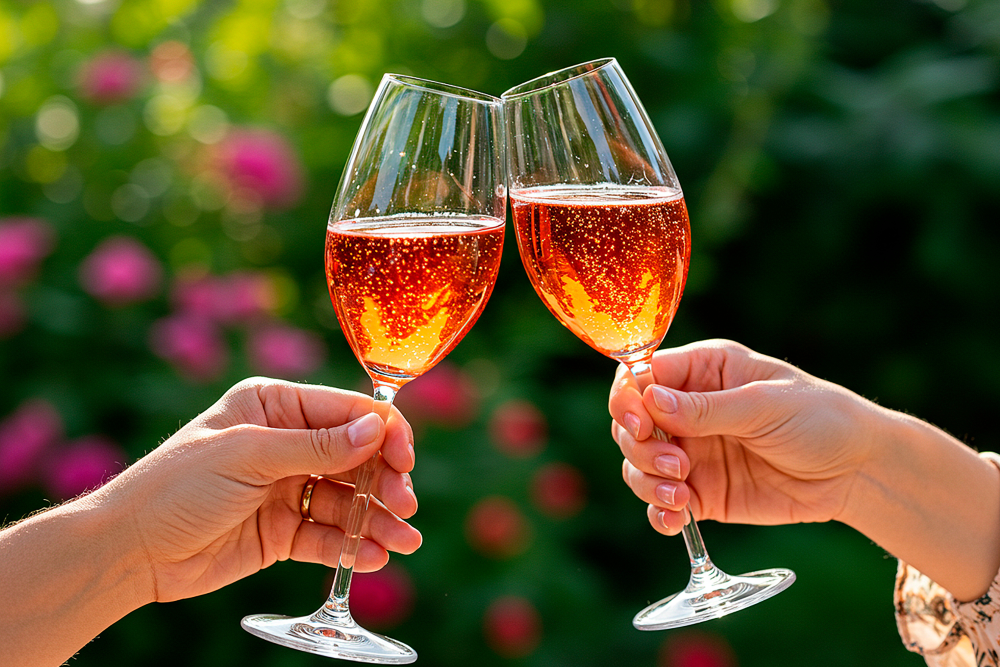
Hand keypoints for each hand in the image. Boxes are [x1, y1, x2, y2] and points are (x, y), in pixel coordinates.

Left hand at [96, 377, 421, 603]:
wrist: (130, 550)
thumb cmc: (177, 487)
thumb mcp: (247, 456)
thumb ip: (315, 446)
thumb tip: (376, 430)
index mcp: (275, 406)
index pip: (346, 412)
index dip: (383, 433)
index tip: (404, 460)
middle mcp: (286, 443)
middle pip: (356, 458)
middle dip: (383, 481)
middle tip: (404, 507)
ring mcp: (286, 488)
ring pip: (346, 501)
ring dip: (376, 520)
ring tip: (403, 541)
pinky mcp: (282, 531)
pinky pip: (327, 536)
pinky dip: (351, 546)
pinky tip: (373, 557)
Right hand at [608, 339, 879, 535]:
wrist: (857, 472)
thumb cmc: (819, 418)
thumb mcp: (765, 405)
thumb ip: (707, 408)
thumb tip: (650, 401)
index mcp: (702, 371)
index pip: (641, 376)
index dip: (628, 399)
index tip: (640, 424)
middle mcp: (687, 410)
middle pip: (630, 424)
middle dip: (641, 447)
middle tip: (677, 465)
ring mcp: (691, 452)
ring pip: (638, 464)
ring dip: (646, 481)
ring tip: (680, 494)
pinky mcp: (701, 492)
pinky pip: (661, 503)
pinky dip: (659, 512)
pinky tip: (675, 519)